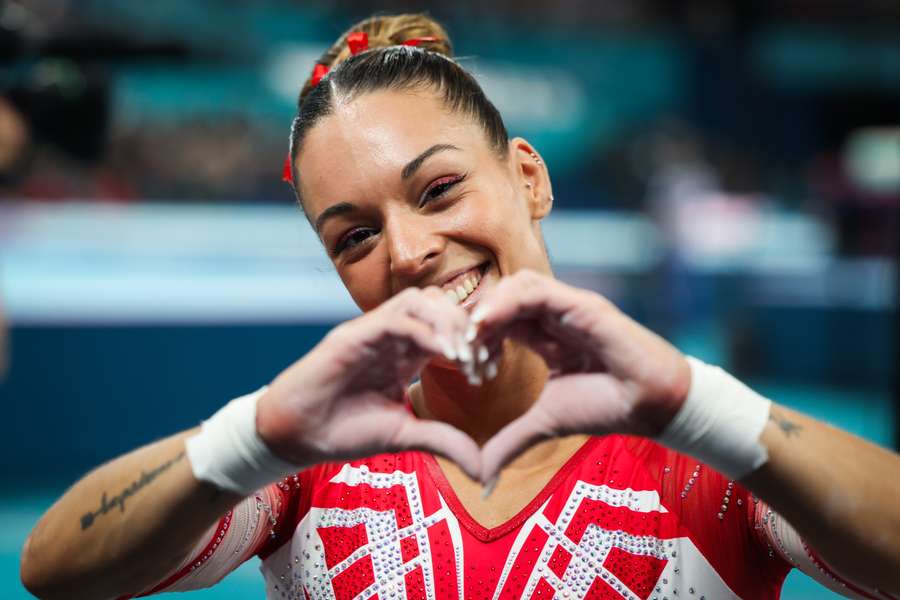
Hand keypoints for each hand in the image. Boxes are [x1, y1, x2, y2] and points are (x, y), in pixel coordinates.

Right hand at [255, 287, 481, 479]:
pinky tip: (445, 355)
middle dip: (467, 328)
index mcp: (406, 353)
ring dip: (448, 323)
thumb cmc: (344, 431)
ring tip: (465, 356)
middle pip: (440, 304)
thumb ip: (443, 441)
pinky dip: (425, 330)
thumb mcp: (405, 437)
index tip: (490, 371)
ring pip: (420, 301)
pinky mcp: (353, 334)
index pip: (448, 328)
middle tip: (482, 362)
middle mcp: (391, 336)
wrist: (295, 436)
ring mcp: (371, 331)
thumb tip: (484, 469)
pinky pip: (396, 318)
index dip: (474, 343)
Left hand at [473, 269, 690, 484]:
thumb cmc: (607, 406)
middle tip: (463, 354)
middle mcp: (554, 314)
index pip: (498, 319)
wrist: (652, 406)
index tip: (468, 369)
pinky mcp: (581, 304)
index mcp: (544, 334)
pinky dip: (505, 303)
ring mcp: (568, 305)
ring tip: (471, 339)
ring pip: (516, 285)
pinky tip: (486, 326)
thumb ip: (510, 443)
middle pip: (502, 297)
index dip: (477, 338)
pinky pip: (534, 291)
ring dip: (487, 308)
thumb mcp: (545, 423)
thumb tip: (482, 481)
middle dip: (476, 321)